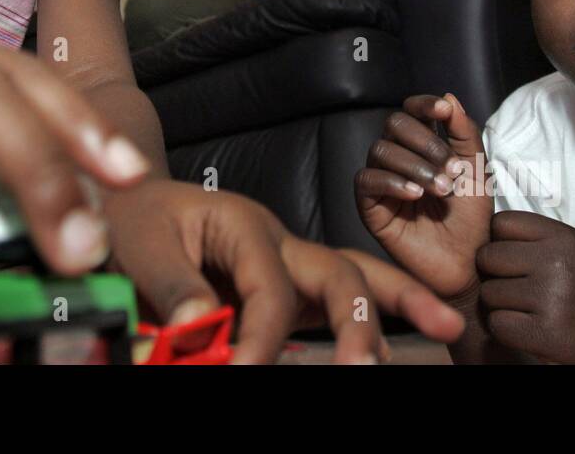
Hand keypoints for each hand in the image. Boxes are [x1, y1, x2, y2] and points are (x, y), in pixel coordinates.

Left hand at [103, 179, 463, 362]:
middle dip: (360, 317)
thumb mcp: (140, 246)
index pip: (269, 288)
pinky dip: (373, 313)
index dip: (260, 339)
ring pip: (354, 275)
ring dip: (399, 301)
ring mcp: (286, 259)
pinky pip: (336, 295)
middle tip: (365, 366)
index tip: (241, 374)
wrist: (130, 201)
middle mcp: (276, 238)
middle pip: (337, 269)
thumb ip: (172, 284)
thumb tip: (200, 326)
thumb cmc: (135, 219)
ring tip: (444, 329)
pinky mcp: (285, 283)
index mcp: (242, 223)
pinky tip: (388, 344)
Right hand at [356, 94, 491, 297]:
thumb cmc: (472, 220)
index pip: (412, 110)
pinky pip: (366, 180)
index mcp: (422, 145)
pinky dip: (392, 182)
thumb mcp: (477, 171)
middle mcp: (398, 158)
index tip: (443, 112)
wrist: (467, 263)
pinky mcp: (369, 206)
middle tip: (452, 171)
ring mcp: (381, 181)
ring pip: (381, 150)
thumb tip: (448, 97)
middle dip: (426, 143)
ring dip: (415, 166)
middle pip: (394, 124)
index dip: (424, 105)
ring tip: (441, 190)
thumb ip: (464, 133)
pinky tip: (415, 196)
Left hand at [476, 211, 574, 362]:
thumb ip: (537, 236)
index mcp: (564, 237)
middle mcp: (558, 263)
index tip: (511, 258)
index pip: (500, 223)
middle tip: (517, 287)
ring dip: (500, 305)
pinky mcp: (546, 332)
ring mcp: (552, 298)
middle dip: (494, 274)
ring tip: (528, 308)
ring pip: (489, 294)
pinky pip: (497, 324)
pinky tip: (528, 327)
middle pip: (487, 257)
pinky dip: (506, 329)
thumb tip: (485, 222)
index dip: (498, 241)